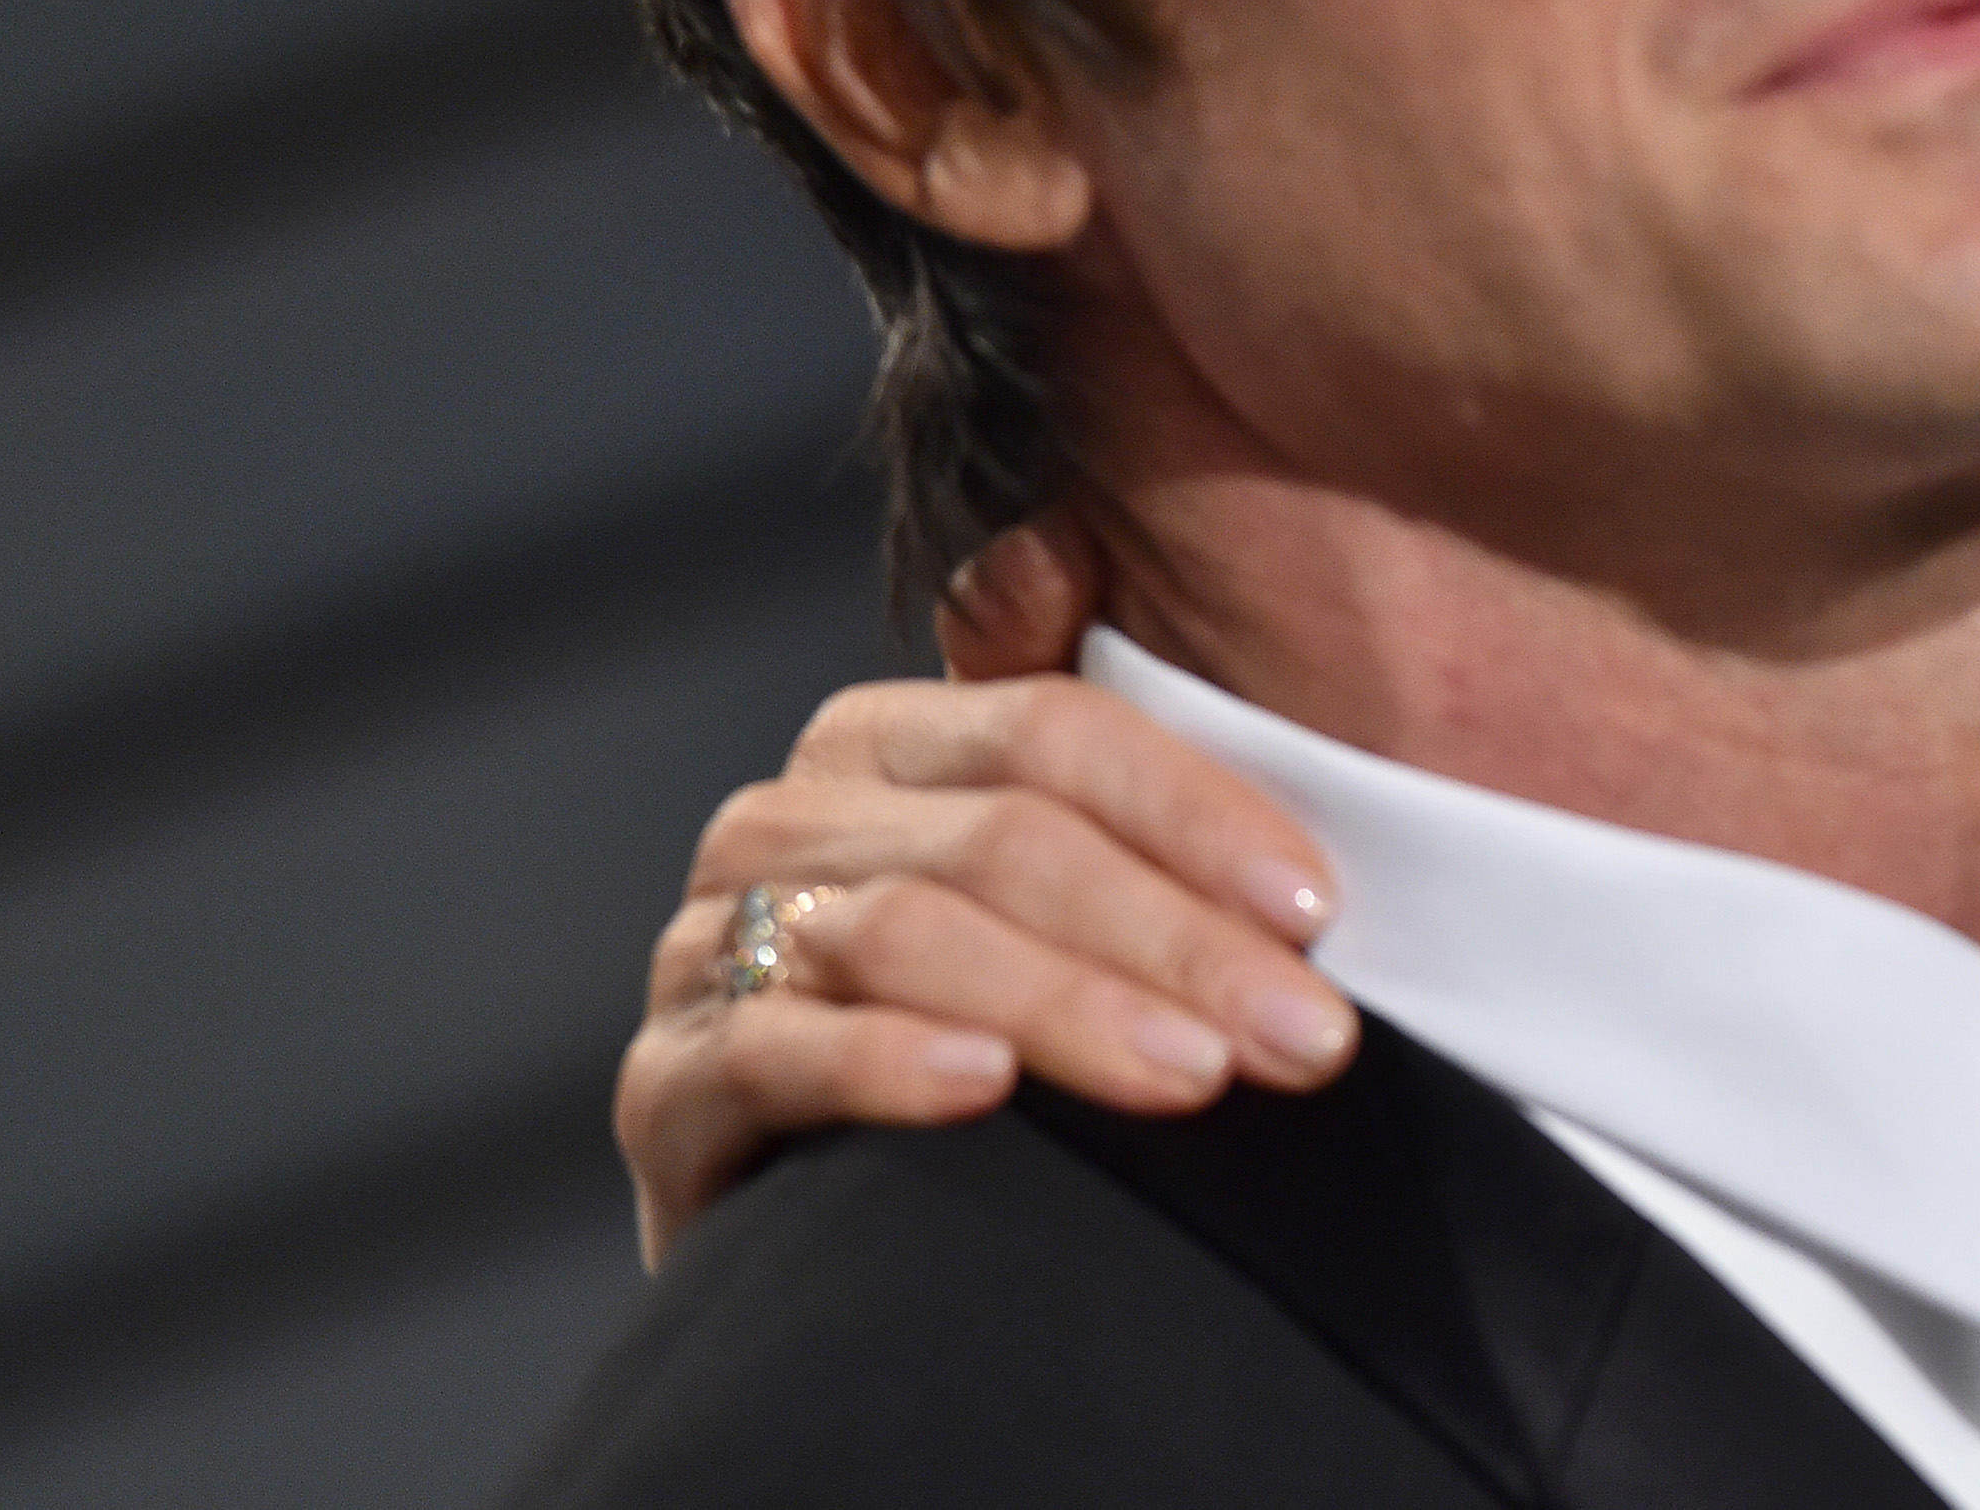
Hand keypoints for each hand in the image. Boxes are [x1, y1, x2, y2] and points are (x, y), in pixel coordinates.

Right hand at [616, 526, 1356, 1262]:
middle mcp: (787, 819)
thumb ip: (1127, 837)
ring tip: (1192, 1075)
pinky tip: (984, 1088)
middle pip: (1001, 838)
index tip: (1317, 909)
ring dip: (1066, 1003)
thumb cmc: (973, 1055)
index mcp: (889, 745)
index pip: (1056, 734)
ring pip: (905, 932)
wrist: (813, 1246)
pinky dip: (885, 1062)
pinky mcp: (662, 1086)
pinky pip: (773, 1048)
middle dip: (1172, 938)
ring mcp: (706, 945)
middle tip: (1299, 1035)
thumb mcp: (1053, 924)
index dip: (1195, 813)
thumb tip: (1223, 776)